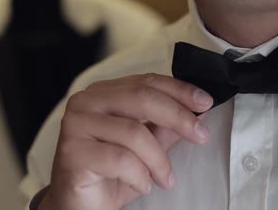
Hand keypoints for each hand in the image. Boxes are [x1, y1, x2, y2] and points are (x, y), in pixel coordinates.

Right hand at [38, 74, 213, 209]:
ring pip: (134, 132)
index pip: (146, 82)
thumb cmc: (111, 174)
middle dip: (178, 117)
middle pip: (142, 98)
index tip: (205, 102)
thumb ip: (166, 127)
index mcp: (104, 93)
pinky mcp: (72, 152)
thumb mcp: (147, 147)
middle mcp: (86, 102)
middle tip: (201, 135)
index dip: (179, 90)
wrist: (81, 207)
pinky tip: (143, 185)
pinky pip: (120, 159)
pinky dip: (140, 175)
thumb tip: (197, 111)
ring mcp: (75, 125)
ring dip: (159, 160)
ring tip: (166, 178)